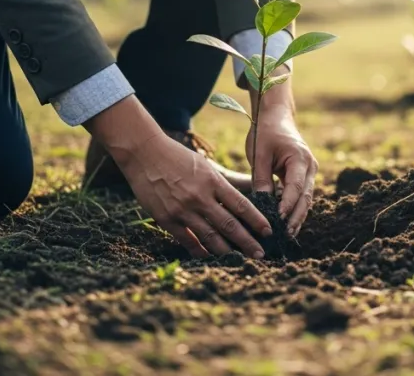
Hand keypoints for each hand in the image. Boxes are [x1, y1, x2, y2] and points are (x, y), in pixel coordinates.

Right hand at [87, 97, 271, 258]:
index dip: (256, 221)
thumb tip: (246, 194)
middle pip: (229, 225)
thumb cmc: (178, 157)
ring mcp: (182, 210)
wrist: (144, 154)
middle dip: (247, 242)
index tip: (268, 232)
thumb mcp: (205, 165)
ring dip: (227, 251)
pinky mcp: (166, 219)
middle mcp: (200, 197)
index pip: (241, 205)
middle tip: (260, 254)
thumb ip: (223, 183)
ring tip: (239, 259)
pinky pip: (187, 241)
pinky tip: (209, 257)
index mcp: (212, 181)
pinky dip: (200, 251)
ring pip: (210, 237)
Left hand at [248, 80, 317, 237]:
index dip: (288, 204)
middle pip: (306, 197)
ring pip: (306, 199)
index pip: (296, 186)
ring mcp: (309, 172)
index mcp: (300, 158)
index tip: (278, 219)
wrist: (276, 117)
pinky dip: (295, 209)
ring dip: (297, 217)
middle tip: (286, 236)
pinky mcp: (303, 176)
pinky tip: (286, 223)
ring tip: (287, 235)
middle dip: (296, 217)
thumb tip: (262, 203)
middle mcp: (310, 166)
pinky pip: (301, 195)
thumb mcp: (259, 153)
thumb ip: (262, 178)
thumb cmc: (266, 132)